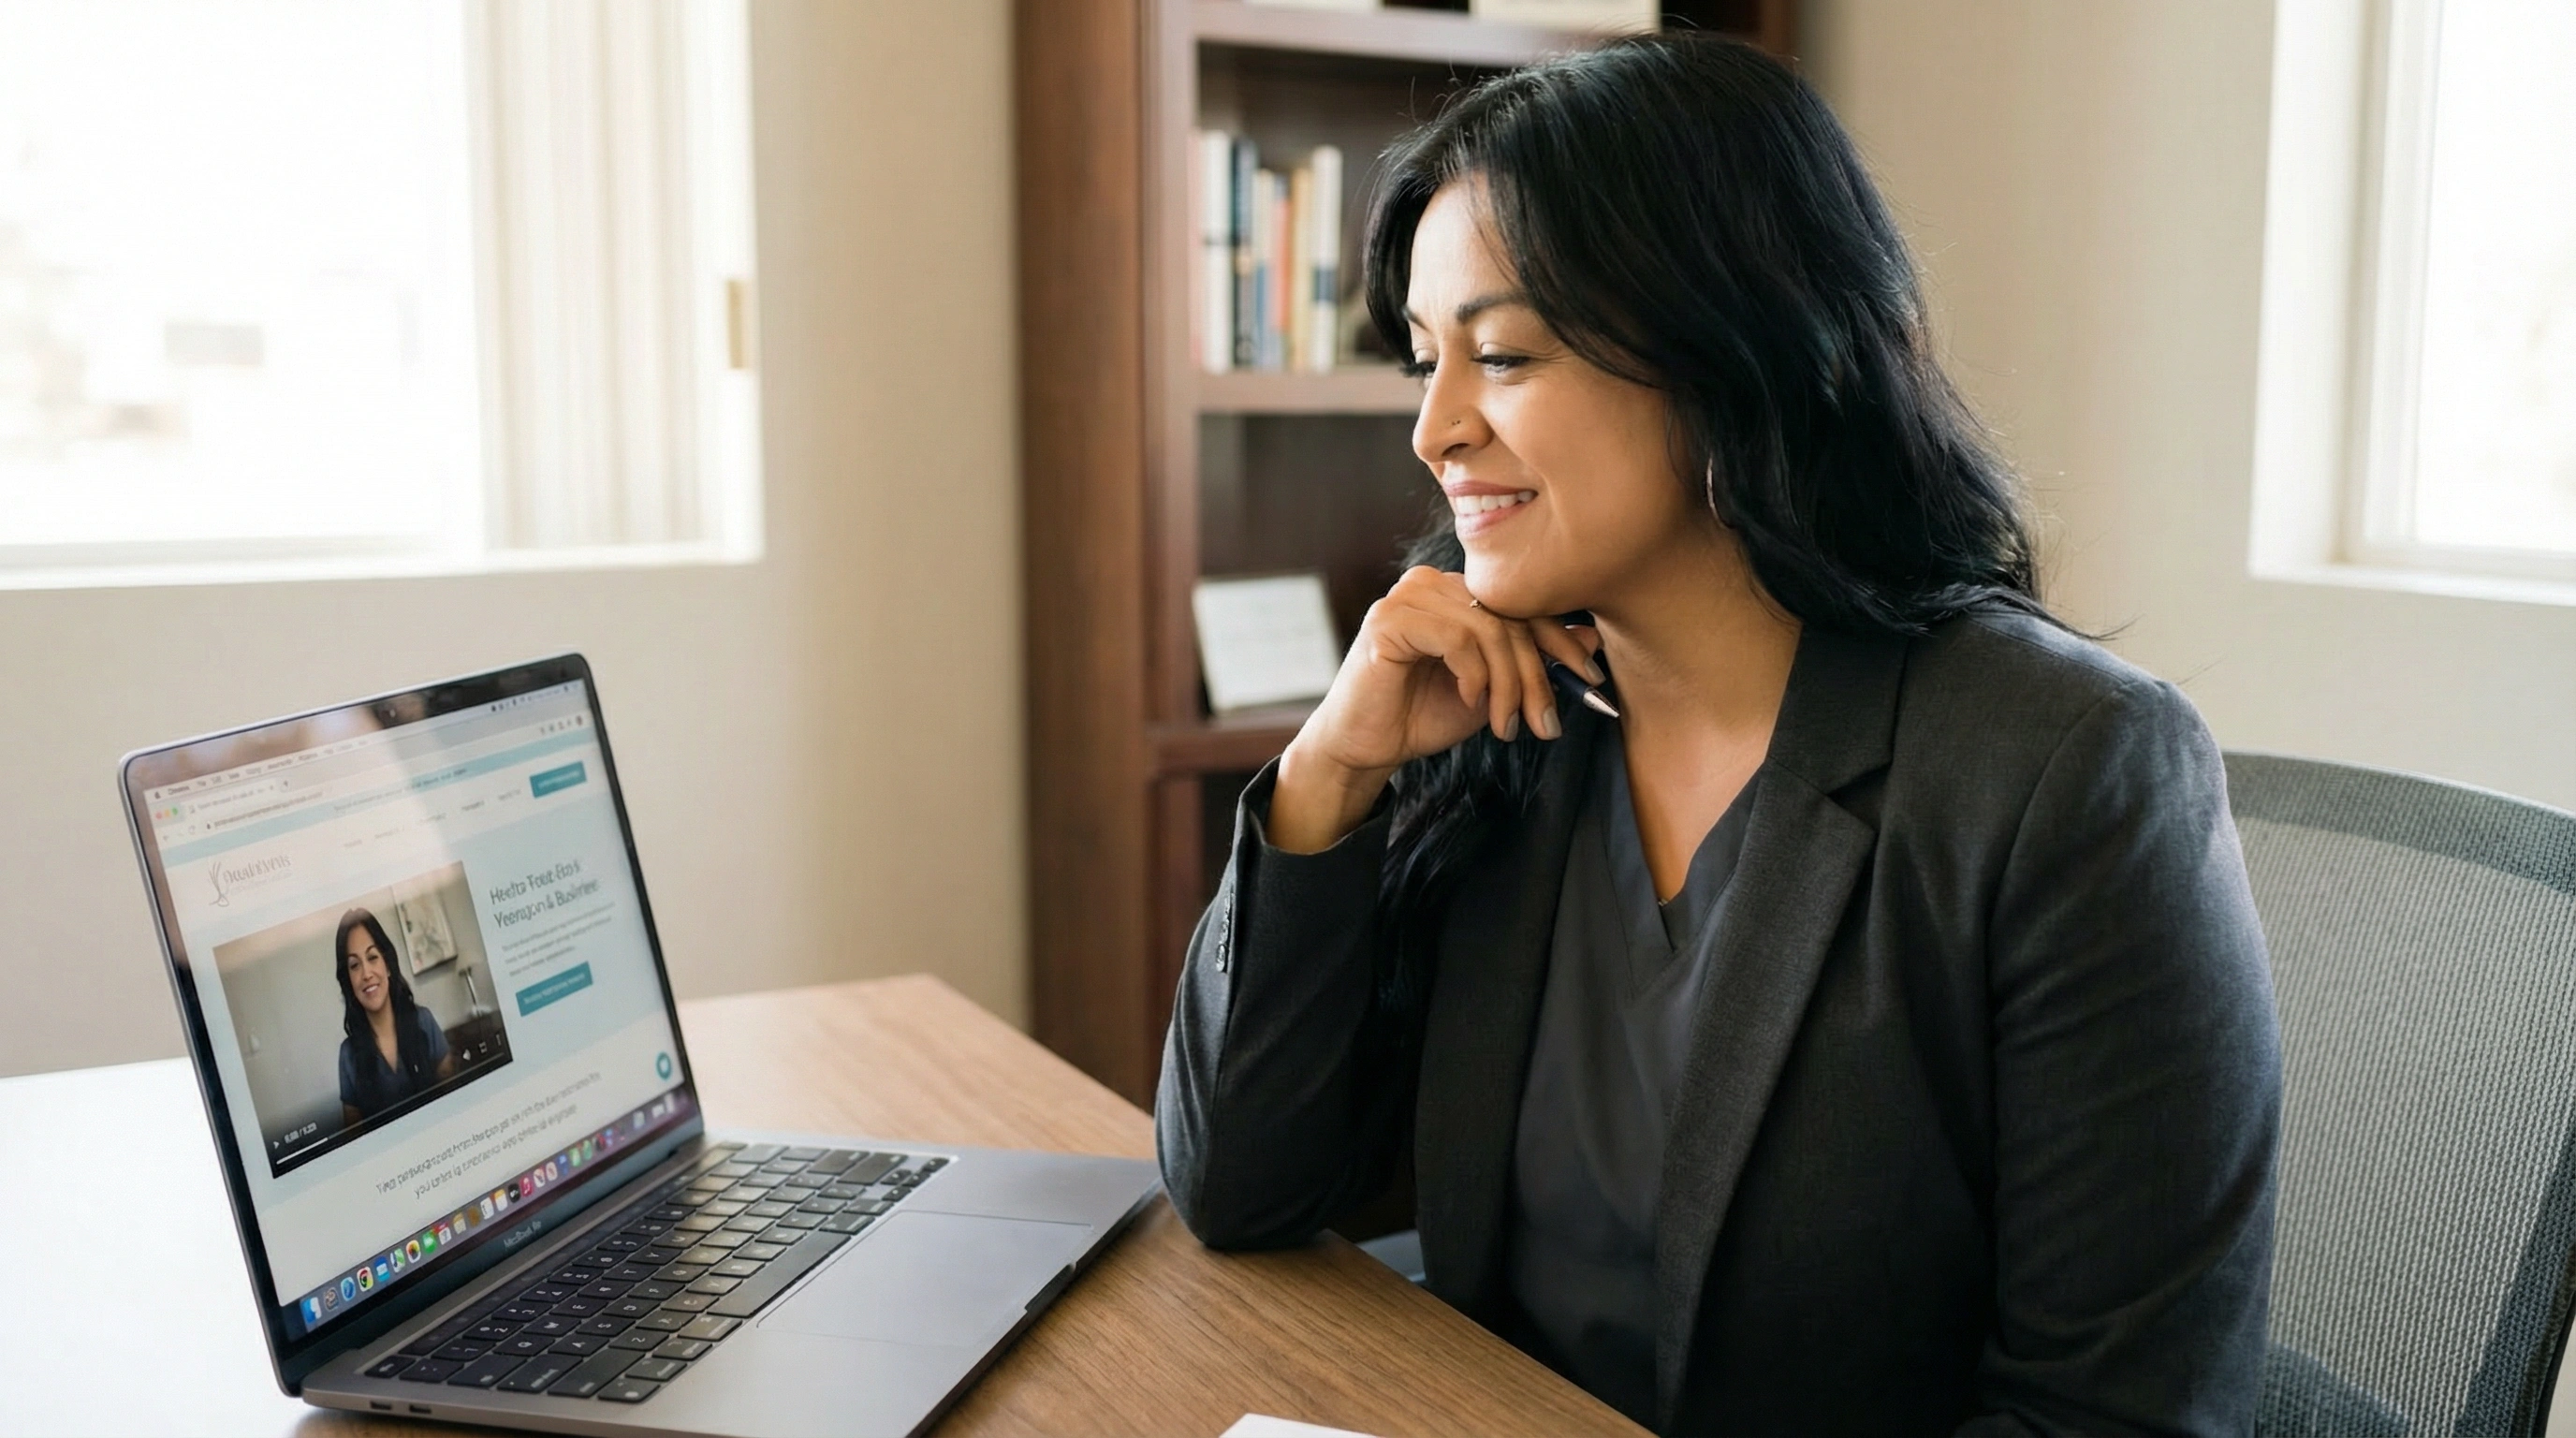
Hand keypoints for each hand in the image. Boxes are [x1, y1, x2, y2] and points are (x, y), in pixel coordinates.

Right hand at [1268, 567, 1602, 852]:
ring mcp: (1408, 596)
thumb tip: (1592, 638)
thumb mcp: (1494, 690)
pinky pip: (1456, 638)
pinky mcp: (1388, 619)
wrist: (1367, 746)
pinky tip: (1469, 702)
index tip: (1590, 678)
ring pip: (1488, 629)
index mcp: (1458, 592)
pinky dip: (1473, 676)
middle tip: (1544, 723)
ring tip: (1506, 725)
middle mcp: (1434, 583)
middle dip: (1536, 675)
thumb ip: (1532, 662)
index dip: (1562, 640)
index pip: (1523, 604)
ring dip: (1507, 684)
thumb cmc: (1423, 714)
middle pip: (1510, 617)